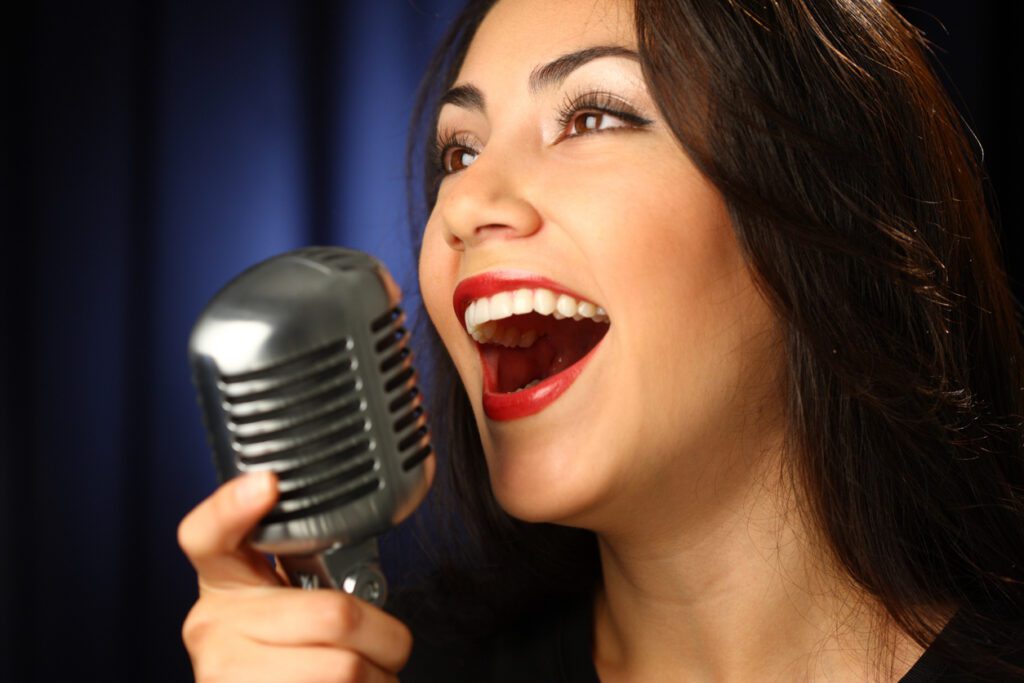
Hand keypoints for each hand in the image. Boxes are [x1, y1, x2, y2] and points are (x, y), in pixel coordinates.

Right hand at [178, 472, 411, 681]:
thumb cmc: (287, 652)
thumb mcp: (287, 600)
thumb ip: (314, 565)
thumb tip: (388, 519)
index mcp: (223, 580)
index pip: (207, 534)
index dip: (233, 506)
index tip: (267, 482)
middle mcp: (213, 625)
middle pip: (332, 613)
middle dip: (386, 634)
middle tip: (388, 642)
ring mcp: (222, 672)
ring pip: (344, 666)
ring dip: (381, 676)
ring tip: (372, 675)